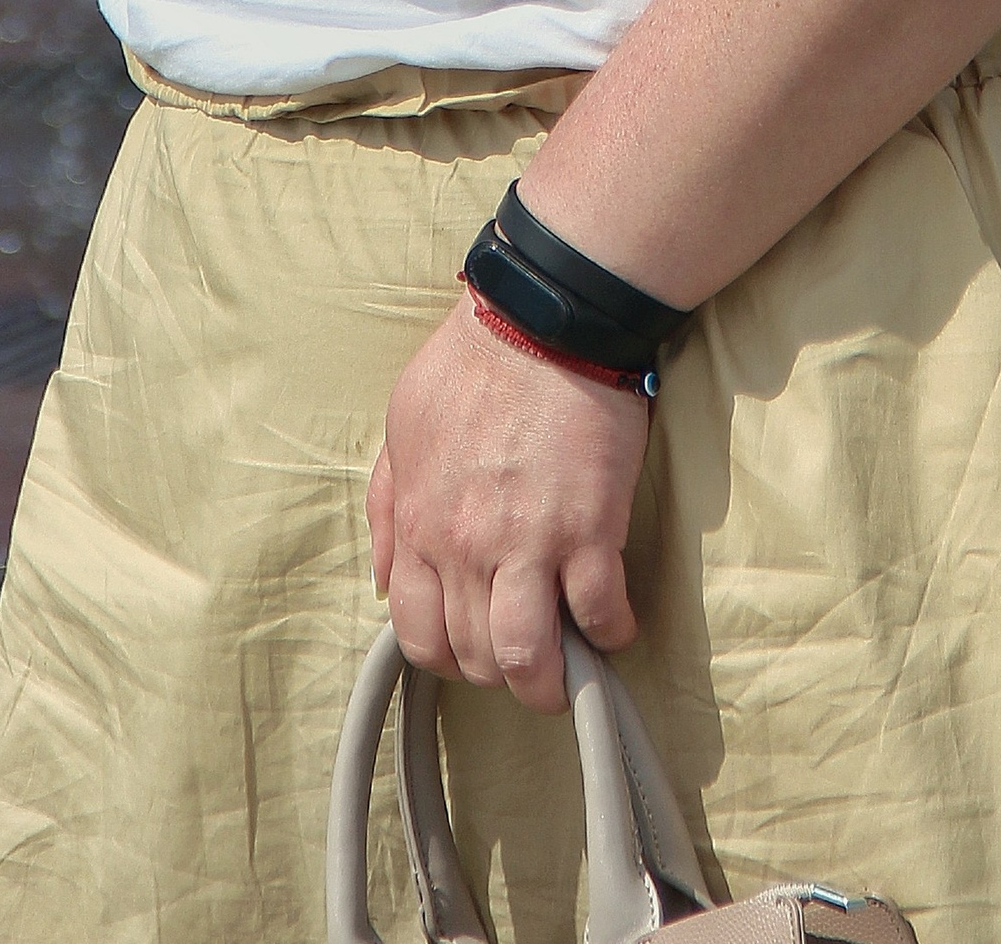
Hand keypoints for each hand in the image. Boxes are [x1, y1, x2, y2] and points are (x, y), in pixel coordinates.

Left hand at [369, 297, 647, 712]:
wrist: (544, 320)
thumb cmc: (474, 363)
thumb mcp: (402, 427)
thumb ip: (389, 507)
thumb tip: (385, 575)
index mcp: (421, 526)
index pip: (419, 636)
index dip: (447, 658)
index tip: (473, 648)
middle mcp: (467, 549)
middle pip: (476, 658)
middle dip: (500, 674)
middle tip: (525, 655)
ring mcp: (529, 544)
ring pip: (529, 660)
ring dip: (550, 682)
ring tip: (570, 667)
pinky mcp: (590, 530)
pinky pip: (600, 614)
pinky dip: (611, 632)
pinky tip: (615, 622)